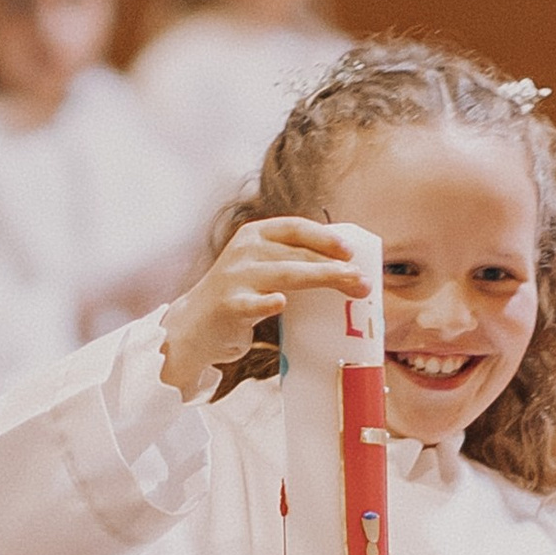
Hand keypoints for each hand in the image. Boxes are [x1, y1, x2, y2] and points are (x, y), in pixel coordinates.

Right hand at [159, 220, 371, 401]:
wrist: (193, 327)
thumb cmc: (238, 295)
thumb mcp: (259, 267)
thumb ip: (290, 260)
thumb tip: (345, 268)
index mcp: (254, 235)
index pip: (294, 227)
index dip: (324, 236)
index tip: (350, 250)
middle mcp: (244, 251)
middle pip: (296, 253)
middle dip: (334, 266)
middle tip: (363, 280)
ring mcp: (235, 278)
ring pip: (284, 274)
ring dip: (321, 278)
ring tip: (348, 285)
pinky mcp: (228, 306)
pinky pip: (252, 304)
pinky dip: (267, 303)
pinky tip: (280, 303)